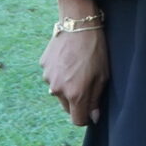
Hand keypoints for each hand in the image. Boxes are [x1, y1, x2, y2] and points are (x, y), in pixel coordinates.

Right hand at [41, 0, 108, 126]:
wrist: (79, 25)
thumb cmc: (95, 49)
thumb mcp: (103, 75)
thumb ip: (96, 98)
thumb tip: (93, 116)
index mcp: (75, 94)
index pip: (76, 119)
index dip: (85, 117)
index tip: (90, 112)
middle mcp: (58, 89)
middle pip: (66, 106)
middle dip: (76, 101)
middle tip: (87, 83)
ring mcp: (48, 78)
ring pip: (57, 91)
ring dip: (66, 86)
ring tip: (77, 67)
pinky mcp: (43, 66)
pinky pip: (51, 76)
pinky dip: (59, 72)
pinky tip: (68, 59)